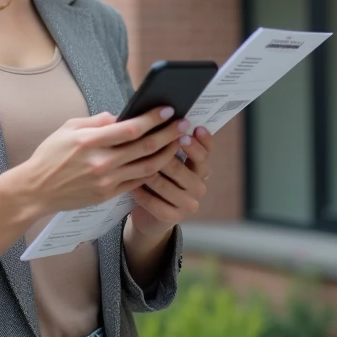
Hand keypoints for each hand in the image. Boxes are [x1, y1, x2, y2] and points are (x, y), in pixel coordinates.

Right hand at [17, 107, 188, 216]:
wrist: (36, 189)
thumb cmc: (50, 155)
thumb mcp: (68, 128)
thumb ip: (96, 121)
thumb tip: (119, 117)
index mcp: (90, 141)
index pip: (130, 128)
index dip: (153, 119)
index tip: (168, 110)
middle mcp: (101, 162)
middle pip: (145, 147)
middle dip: (168, 134)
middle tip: (184, 124)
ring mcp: (106, 181)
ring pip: (147, 167)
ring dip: (167, 153)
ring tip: (177, 142)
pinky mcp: (107, 194)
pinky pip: (137, 182)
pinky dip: (152, 171)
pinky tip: (161, 161)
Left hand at [128, 124, 212, 238]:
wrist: (150, 215)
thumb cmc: (155, 180)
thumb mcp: (164, 161)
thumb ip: (167, 144)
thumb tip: (158, 119)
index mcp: (200, 169)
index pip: (206, 152)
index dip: (201, 140)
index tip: (190, 128)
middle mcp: (199, 186)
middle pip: (183, 167)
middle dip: (164, 154)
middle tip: (150, 142)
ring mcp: (189, 204)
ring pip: (165, 184)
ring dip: (147, 173)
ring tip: (132, 163)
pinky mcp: (175, 218)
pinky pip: (155, 202)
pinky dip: (140, 193)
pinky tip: (130, 185)